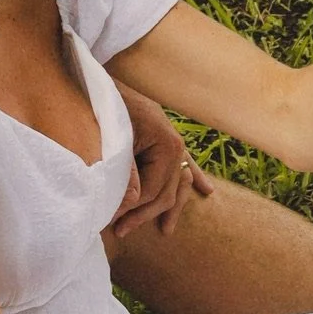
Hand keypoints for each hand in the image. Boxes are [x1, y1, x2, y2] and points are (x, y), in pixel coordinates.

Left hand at [112, 84, 216, 238]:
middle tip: (119, 231)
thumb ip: (126, 172)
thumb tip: (132, 203)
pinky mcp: (168, 140)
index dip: (133, 210)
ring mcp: (175, 144)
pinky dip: (196, 178)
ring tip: (165, 231)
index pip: (155, 190)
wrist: (104, 82)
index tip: (111, 221)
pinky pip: (187, 164)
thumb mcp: (116, 140)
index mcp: (167, 145)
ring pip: (180, 183)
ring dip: (172, 207)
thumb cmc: (110, 108)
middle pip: (167, 192)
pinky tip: (208, 191)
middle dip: (144, 214)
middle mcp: (177, 147)